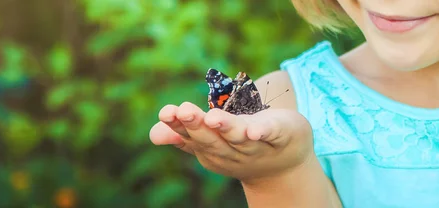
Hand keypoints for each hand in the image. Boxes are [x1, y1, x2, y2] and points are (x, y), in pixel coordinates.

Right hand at [149, 102, 313, 181]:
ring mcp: (256, 145)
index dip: (177, 125)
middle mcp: (230, 150)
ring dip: (226, 128)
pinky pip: (272, 133)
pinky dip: (263, 132)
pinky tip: (255, 129)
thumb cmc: (242, 145)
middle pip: (211, 139)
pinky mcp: (280, 134)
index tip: (166, 112)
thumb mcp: (212, 140)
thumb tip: (153, 134)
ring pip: (239, 137)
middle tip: (184, 111)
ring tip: (212, 118)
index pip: (190, 136)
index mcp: (211, 147)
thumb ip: (186, 135)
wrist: (284, 167)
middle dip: (197, 125)